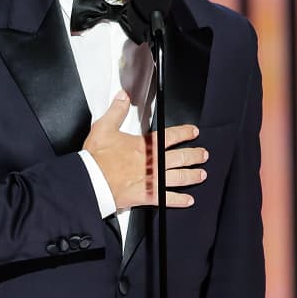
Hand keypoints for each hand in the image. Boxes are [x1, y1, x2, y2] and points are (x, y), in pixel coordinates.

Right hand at [82, 91, 206, 208]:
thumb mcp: (104, 127)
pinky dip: (180, 200)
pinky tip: (188, 200)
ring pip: (180, 177)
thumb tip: (123, 97)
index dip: (185, 133)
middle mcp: (153, 163)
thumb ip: (117, 111)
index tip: (193, 132)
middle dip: (195, 155)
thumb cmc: (98, 158)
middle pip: (181, 157)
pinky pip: (168, 199)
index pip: (171, 136)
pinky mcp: (148, 196)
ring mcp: (152, 180)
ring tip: (201, 174)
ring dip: (193, 175)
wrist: (93, 180)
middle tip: (203, 154)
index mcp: (145, 146)